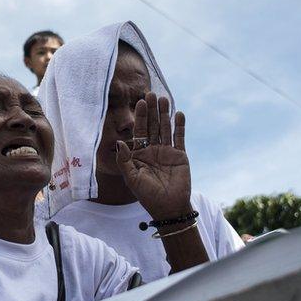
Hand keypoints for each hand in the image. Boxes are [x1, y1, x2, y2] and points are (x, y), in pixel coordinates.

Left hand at [116, 92, 191, 220]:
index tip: (140, 101)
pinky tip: (179, 113)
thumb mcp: (132, 178)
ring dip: (165, 114)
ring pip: (165, 128)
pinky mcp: (180, 155)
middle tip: (151, 93)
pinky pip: (179, 138)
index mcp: (139, 153)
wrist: (169, 207)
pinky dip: (180, 126)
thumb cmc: (147, 195)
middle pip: (152, 126)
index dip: (140, 116)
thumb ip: (124, 160)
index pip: (139, 131)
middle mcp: (153, 149)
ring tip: (164, 99)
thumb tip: (120, 141)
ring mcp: (167, 151)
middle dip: (152, 110)